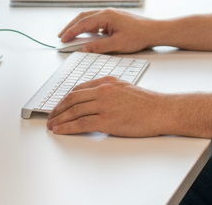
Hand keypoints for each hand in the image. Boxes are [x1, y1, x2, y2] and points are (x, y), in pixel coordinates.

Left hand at [46, 77, 169, 135]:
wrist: (161, 110)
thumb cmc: (148, 102)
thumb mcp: (126, 88)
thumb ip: (109, 91)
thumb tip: (94, 99)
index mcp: (107, 81)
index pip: (79, 88)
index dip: (65, 98)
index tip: (59, 105)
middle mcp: (103, 91)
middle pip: (72, 98)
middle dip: (58, 108)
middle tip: (51, 116)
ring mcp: (104, 105)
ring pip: (73, 111)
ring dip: (59, 118)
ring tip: (52, 125)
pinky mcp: (106, 120)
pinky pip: (80, 124)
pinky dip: (67, 127)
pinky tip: (60, 130)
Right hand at [58, 9, 158, 53]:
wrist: (154, 31)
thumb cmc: (139, 36)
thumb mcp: (117, 44)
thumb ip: (99, 47)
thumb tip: (84, 49)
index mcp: (106, 16)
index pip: (83, 23)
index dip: (71, 31)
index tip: (63, 39)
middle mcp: (107, 13)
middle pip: (84, 17)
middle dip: (71, 27)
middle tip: (61, 36)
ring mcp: (111, 15)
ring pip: (89, 19)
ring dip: (79, 26)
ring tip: (70, 36)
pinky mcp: (114, 20)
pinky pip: (96, 21)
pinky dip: (88, 28)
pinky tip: (86, 35)